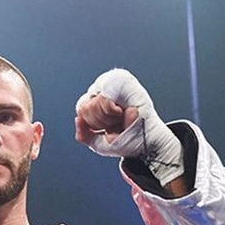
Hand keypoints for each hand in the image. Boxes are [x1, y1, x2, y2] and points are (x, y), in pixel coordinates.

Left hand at [75, 68, 183, 186]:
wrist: (146, 143)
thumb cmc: (127, 139)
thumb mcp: (99, 142)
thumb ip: (84, 134)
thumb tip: (78, 119)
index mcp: (100, 99)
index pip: (81, 109)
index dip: (91, 123)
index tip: (107, 128)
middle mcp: (106, 88)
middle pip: (84, 107)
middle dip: (99, 123)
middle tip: (117, 123)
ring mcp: (114, 83)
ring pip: (92, 103)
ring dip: (106, 118)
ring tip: (121, 118)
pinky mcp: (123, 81)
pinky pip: (103, 99)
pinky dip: (110, 112)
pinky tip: (122, 112)